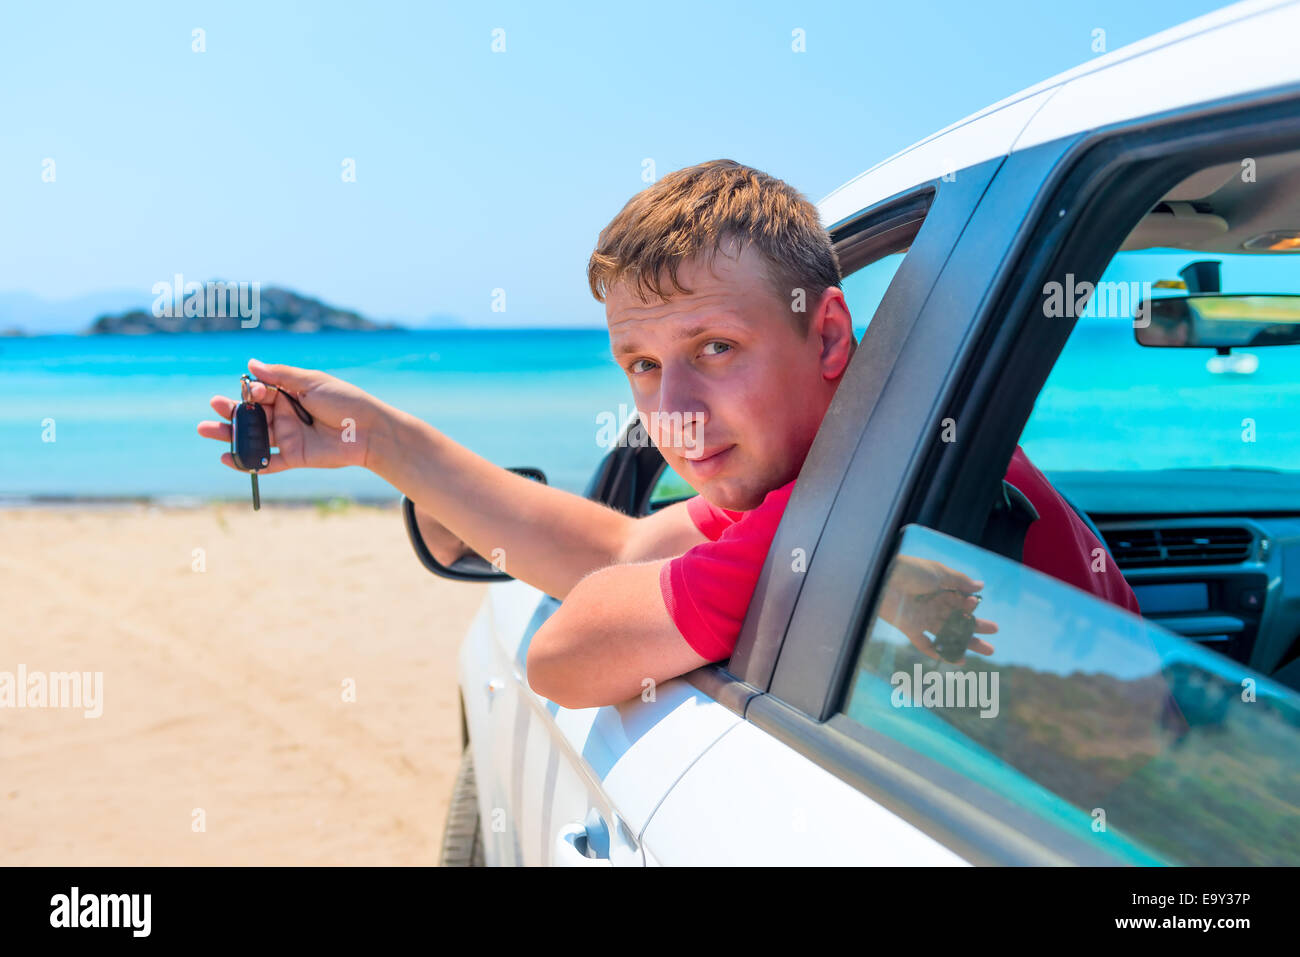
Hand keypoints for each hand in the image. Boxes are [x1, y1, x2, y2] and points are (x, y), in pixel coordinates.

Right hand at [197, 358, 382, 472]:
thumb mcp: (312, 382)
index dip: (251, 392)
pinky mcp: (294, 456)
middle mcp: (285, 415)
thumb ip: (281, 376)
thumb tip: (251, 364)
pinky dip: (247, 462)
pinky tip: (227, 458)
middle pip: (251, 414)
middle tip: (214, 407)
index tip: (252, 391)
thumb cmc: (344, 400)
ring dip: (230, 435)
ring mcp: (288, 436)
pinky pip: (266, 462)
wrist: (368, 429)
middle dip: (230, 411)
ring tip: (206, 430)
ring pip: (253, 437)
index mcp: (289, 395)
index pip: (260, 393)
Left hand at [874, 555, 997, 663]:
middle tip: (994, 632)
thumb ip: (959, 581)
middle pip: (957, 619)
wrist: (883, 579)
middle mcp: (932, 605)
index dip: (969, 605)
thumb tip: (980, 587)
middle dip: (977, 627)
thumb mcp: (938, 572)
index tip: (976, 604)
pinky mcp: (910, 628)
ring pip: (948, 634)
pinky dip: (941, 653)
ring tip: (988, 650)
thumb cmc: (910, 571)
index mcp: (939, 589)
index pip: (960, 601)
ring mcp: (921, 618)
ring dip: (967, 642)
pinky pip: (926, 644)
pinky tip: (959, 660)